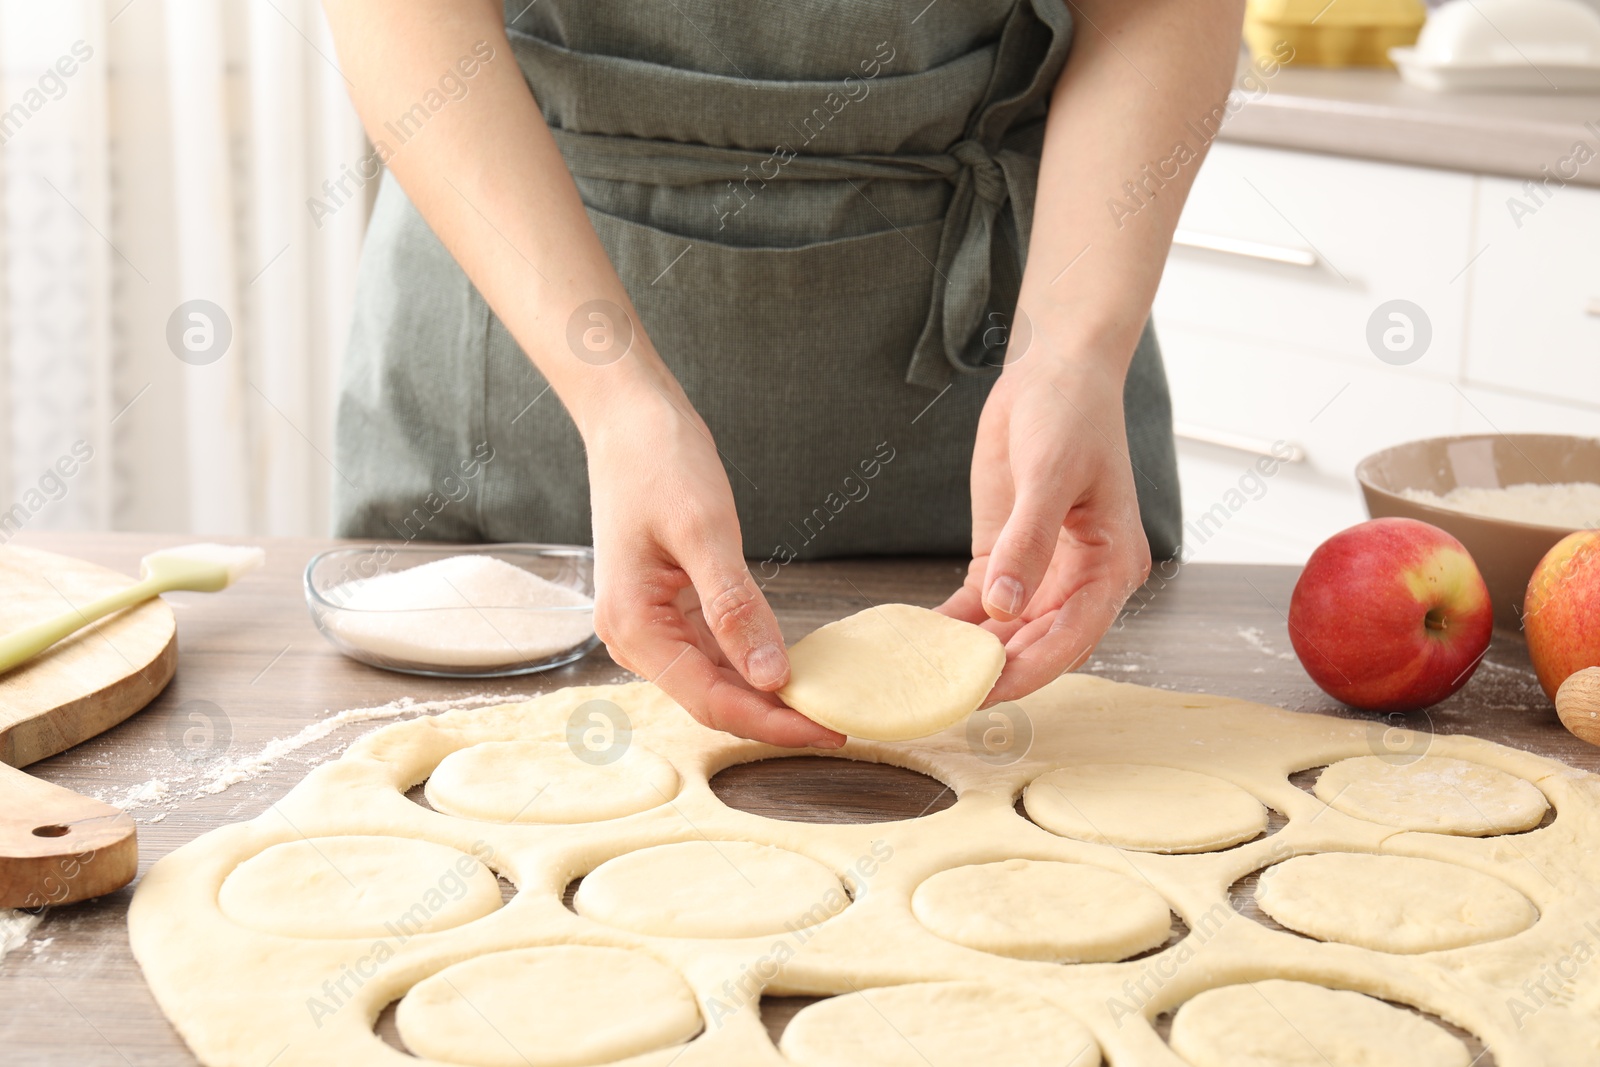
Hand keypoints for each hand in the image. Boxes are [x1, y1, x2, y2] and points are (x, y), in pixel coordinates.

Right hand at [587, 390, 844, 747]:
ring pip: (714, 681)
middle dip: (773, 718)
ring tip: (823, 705)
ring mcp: (649, 624)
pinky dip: (751, 663)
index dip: (772, 723)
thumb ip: (735, 607)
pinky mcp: (666, 607)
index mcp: (634, 626)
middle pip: (712, 699)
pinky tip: (789, 667)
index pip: (712, 700)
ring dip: (764, 697)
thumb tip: (771, 676)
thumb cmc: (658, 460)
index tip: (830, 731)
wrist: (626, 418)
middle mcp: (634, 637)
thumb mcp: (705, 530)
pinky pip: (713, 651)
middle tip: (840, 725)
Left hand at [938, 354, 1151, 704]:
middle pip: (1040, 646)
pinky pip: (980, 606)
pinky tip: (919, 642)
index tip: (987, 693)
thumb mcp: (1049, 476)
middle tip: (943, 700)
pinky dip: (954, 626)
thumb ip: (1027, 544)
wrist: (1052, 370)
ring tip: (924, 680)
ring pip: (1009, 634)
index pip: (1072, 636)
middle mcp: (1082, 579)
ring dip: (973, 656)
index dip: (1031, 671)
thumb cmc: (1070, 415)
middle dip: (997, 675)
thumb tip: (1004, 609)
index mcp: (1111, 566)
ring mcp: (1042, 572)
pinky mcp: (1006, 557)